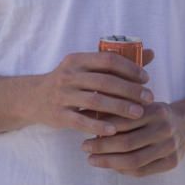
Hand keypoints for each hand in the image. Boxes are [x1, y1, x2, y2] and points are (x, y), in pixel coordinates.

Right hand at [28, 49, 154, 135]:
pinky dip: (98, 126)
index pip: (108, 60)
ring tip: (138, 113)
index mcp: (78, 60)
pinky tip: (115, 131)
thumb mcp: (86, 67)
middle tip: (148, 98)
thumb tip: (151, 53)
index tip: (145, 79)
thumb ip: (116, 63)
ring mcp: (63, 96)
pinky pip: (81, 121)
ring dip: (119, 108)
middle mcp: (69, 75)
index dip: (129, 68)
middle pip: (105, 81)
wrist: (33, 97)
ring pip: (95, 101)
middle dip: (130, 90)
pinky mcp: (59, 115)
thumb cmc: (69, 81)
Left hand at [81, 100, 184, 176]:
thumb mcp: (143, 104)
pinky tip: (110, 166)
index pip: (124, 121)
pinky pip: (142, 171)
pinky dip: (123, 170)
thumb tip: (88, 113)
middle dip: (102, 147)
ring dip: (109, 162)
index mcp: (156, 111)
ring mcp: (170, 147)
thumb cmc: (157, 114)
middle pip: (127, 143)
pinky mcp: (172, 162)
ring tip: (92, 159)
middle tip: (84, 146)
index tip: (85, 131)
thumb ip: (120, 108)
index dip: (103, 128)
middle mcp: (164, 129)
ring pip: (134, 160)